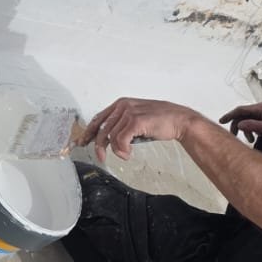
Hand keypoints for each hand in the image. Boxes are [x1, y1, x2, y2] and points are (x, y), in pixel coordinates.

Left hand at [78, 98, 200, 161]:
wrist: (179, 120)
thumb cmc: (158, 122)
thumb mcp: (135, 121)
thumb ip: (121, 127)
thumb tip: (106, 140)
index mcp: (121, 104)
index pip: (98, 118)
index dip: (88, 131)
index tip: (82, 142)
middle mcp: (122, 106)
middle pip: (101, 128)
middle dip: (98, 145)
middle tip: (101, 157)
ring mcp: (129, 112)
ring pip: (111, 136)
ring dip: (117, 150)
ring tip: (125, 155)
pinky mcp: (136, 120)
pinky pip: (120, 140)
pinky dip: (122, 150)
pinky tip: (128, 154)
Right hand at [218, 102, 261, 146]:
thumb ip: (253, 126)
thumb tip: (240, 124)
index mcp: (260, 108)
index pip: (240, 110)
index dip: (229, 116)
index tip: (221, 121)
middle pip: (243, 115)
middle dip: (238, 125)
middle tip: (236, 136)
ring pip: (250, 118)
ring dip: (247, 128)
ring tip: (252, 139)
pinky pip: (256, 120)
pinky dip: (254, 127)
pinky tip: (258, 135)